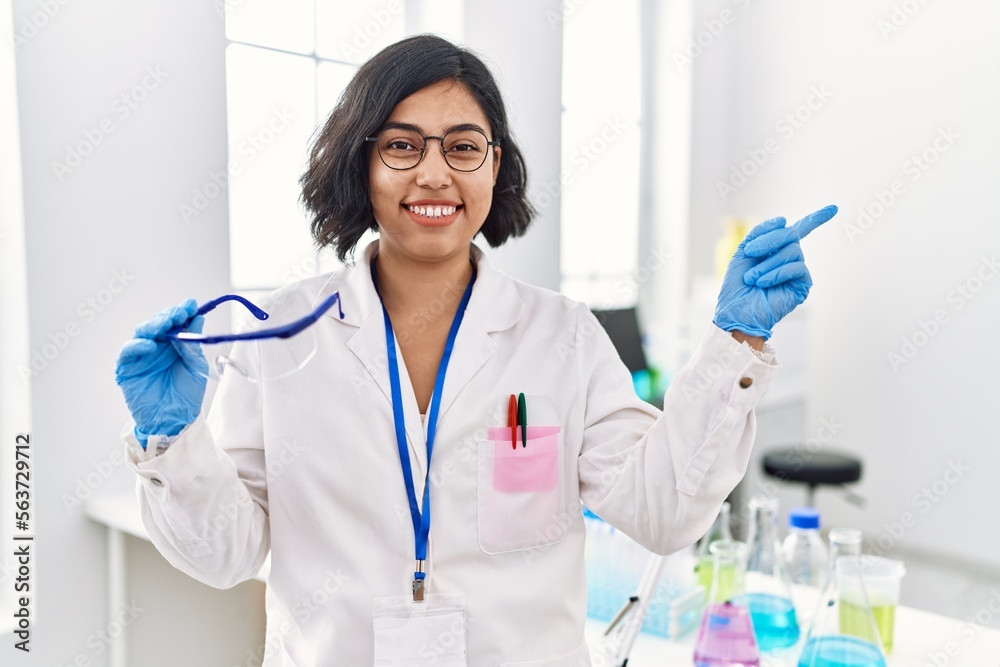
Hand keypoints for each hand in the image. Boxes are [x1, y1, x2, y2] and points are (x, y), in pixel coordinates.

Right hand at [115, 299, 207, 448]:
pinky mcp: (127, 368)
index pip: (175, 323)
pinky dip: (138, 346)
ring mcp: (141, 356)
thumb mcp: (196, 367)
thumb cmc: (186, 394)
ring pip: (141, 333)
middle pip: (157, 324)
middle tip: (179, 312)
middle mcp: (156, 347)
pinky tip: (150, 345)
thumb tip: (197, 319)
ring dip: (153, 325)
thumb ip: (193, 345)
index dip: (181, 312)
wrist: (175, 420)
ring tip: (166, 324)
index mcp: (174, 345)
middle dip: (168, 316)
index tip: (190, 304)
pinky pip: (128, 352)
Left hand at [713, 205, 837, 340]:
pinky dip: (777, 272)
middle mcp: (789, 258)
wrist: (737, 312)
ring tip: (753, 277)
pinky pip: (797, 267)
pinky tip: (764, 282)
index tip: (834, 208)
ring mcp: (797, 271)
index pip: (799, 230)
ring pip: (793, 250)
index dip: (816, 218)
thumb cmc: (737, 286)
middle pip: (791, 234)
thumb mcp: (744, 252)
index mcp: (776, 249)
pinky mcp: (802, 284)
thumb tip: (785, 220)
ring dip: (769, 262)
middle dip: (769, 240)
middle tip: (751, 252)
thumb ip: (761, 232)